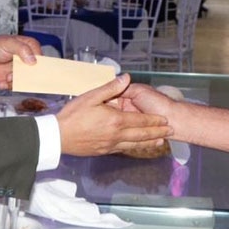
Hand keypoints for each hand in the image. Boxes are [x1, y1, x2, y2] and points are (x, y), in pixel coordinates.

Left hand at [0, 35, 39, 89]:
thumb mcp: (8, 43)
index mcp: (30, 48)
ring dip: (16, 82)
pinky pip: (16, 87)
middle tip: (14, 74)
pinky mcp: (14, 79)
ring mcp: (21, 71)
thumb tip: (33, 61)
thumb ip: (22, 49)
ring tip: (7, 77)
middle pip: (35, 73)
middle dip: (26, 77)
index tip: (30, 70)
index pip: (41, 59)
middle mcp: (28, 60)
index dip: (38, 66)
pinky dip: (8, 86)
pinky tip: (2, 82)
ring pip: (26, 82)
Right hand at [56, 75, 171, 155]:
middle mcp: (116, 134)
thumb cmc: (72, 115)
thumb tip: (125, 78)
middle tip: (170, 131)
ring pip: (135, 144)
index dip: (154, 120)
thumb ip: (110, 88)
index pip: (140, 120)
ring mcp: (110, 145)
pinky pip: (124, 149)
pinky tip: (137, 146)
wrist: (58, 137)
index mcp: (115, 120)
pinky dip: (135, 148)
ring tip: (161, 142)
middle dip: (157, 132)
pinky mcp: (104, 151)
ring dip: (149, 142)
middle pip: (141, 134)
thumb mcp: (90, 96)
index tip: (165, 120)